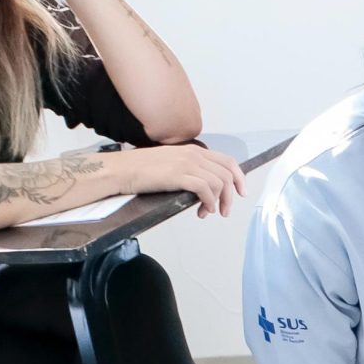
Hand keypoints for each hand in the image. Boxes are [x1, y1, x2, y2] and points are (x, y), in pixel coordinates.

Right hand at [118, 143, 245, 217]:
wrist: (122, 170)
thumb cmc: (141, 170)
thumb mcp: (170, 164)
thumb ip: (188, 170)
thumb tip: (203, 188)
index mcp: (193, 150)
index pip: (227, 161)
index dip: (239, 177)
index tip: (241, 192)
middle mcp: (193, 154)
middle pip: (226, 173)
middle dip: (231, 195)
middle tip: (225, 211)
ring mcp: (186, 163)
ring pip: (218, 182)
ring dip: (219, 202)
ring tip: (208, 213)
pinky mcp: (178, 175)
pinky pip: (205, 189)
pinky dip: (209, 202)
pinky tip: (203, 210)